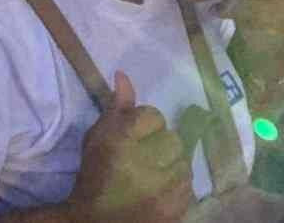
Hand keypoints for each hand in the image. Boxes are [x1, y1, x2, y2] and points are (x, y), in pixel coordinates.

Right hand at [65, 72, 194, 222]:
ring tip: (153, 174)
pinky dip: (177, 184)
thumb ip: (116, 107)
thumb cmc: (95, 174)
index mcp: (121, 139)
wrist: (98, 220)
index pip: (153, 115)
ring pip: (184, 161)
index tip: (131, 137)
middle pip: (173, 138)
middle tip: (144, 156)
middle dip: (160, 144)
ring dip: (171, 164)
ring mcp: (165, 186)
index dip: (142, 124)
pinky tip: (161, 188)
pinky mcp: (177, 207)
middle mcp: (146, 159)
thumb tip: (124, 75)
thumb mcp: (98, 136)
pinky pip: (189, 184)